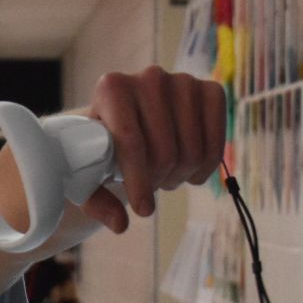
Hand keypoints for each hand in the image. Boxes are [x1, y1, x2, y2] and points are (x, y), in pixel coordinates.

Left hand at [80, 66, 226, 232]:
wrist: (126, 116)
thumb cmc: (101, 146)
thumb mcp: (86, 172)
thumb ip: (95, 201)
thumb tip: (120, 224)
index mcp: (111, 88)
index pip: (131, 142)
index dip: (139, 181)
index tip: (143, 210)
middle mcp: (149, 78)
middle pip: (164, 152)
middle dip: (158, 180)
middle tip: (150, 185)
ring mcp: (183, 82)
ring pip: (190, 151)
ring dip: (180, 175)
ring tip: (165, 176)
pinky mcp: (210, 90)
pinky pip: (216, 140)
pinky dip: (206, 166)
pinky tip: (192, 172)